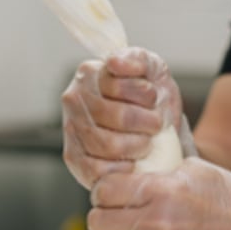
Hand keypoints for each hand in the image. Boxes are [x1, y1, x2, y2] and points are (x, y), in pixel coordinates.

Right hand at [61, 47, 190, 188]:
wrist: (158, 133)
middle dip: (147, 124)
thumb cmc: (151, 101)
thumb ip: (138, 59)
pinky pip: (98, 170)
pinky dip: (122, 168)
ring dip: (138, 146)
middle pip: (117, 117)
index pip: (119, 86)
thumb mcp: (153, 72)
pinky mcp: (74, 159)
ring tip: (146, 142)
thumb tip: (115, 63)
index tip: (154, 98)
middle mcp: (74, 100)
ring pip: (108, 145)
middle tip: (155, 125)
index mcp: (90, 74)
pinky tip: (132, 160)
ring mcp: (71, 130)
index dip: (146, 95)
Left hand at [89, 158, 230, 229]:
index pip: (104, 190)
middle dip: (102, 220)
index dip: (102, 193)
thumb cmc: (227, 199)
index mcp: (160, 189)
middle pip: (98, 222)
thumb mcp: (193, 170)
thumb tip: (132, 171)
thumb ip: (158, 171)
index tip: (108, 198)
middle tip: (113, 221)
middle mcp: (155, 221)